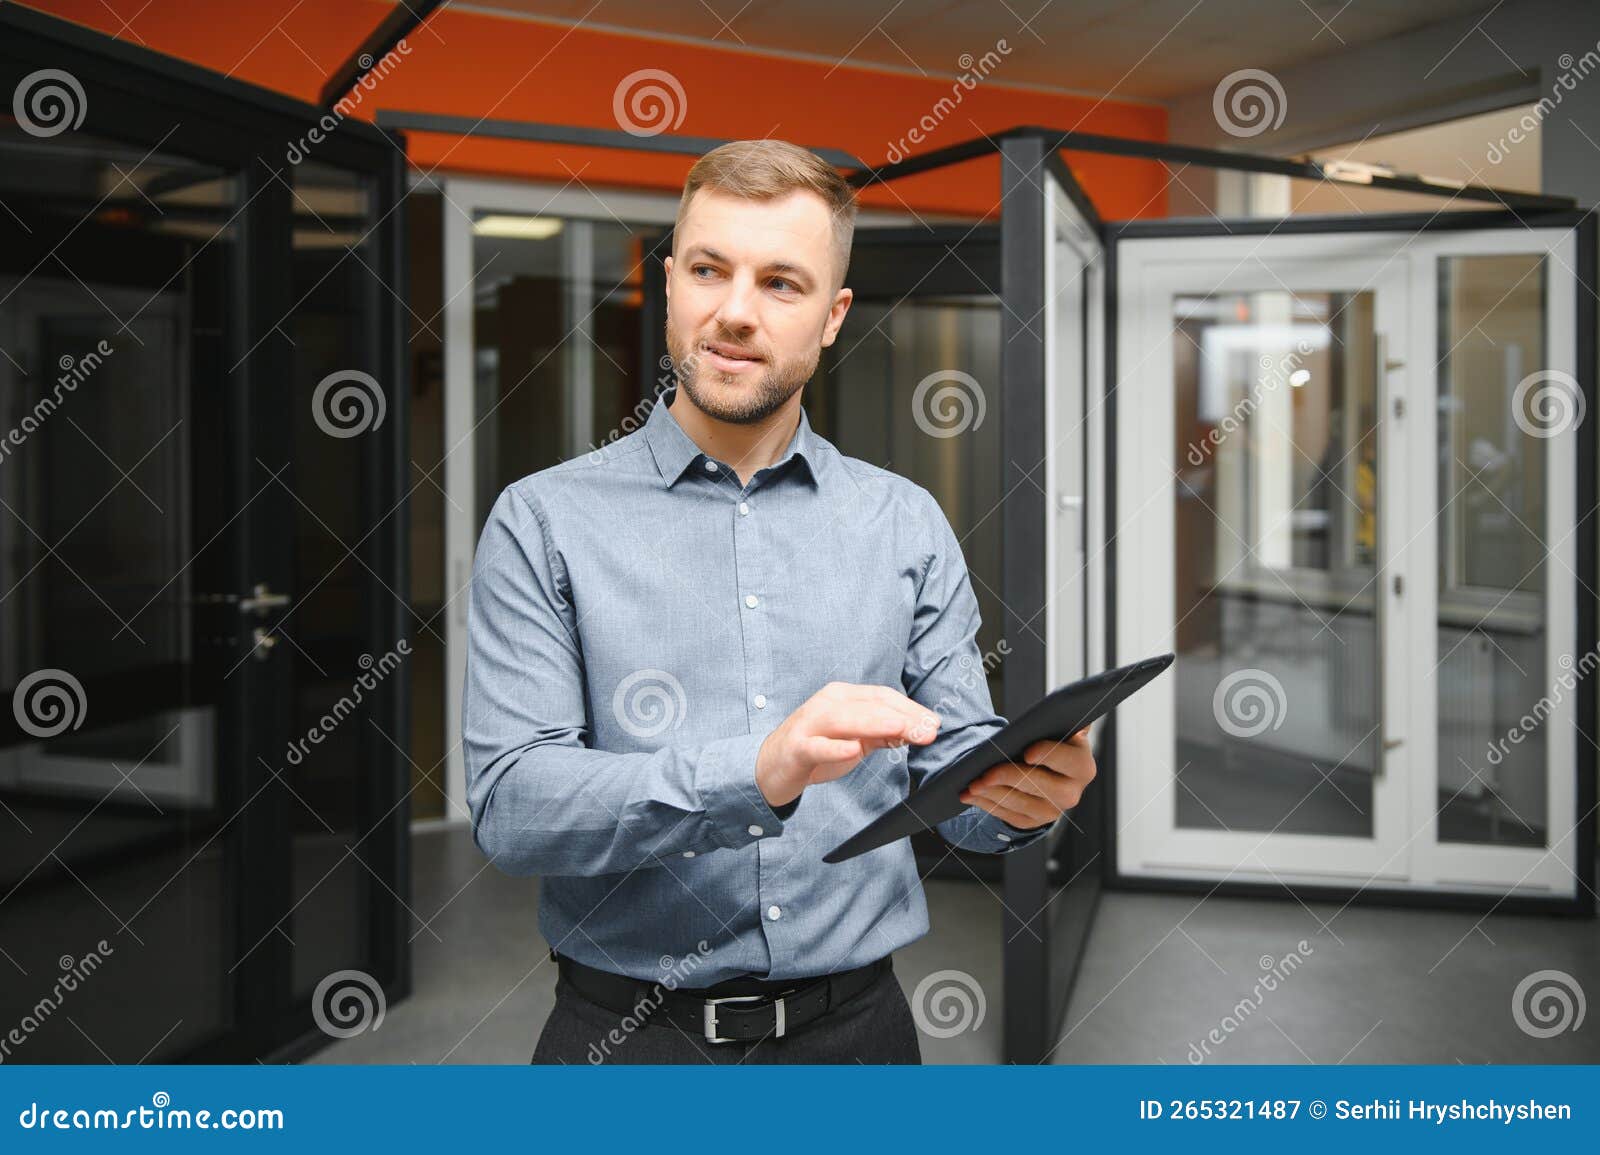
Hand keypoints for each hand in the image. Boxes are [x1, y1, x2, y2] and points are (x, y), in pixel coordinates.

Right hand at [756, 683, 940, 807]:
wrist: (771, 767)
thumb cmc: (816, 749)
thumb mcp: (856, 739)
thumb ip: (884, 733)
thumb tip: (919, 730)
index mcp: (843, 697)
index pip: (883, 696)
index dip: (911, 708)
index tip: (934, 723)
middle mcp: (827, 704)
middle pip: (870, 705)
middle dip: (903, 717)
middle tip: (928, 731)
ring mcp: (810, 724)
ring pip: (846, 719)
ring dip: (876, 723)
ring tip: (902, 729)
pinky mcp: (797, 747)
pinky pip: (818, 746)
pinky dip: (836, 747)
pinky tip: (854, 750)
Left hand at [958, 727, 1095, 828]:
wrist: (1045, 772)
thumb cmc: (1048, 744)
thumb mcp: (1058, 730)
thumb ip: (1063, 717)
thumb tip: (1070, 699)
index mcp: (1082, 765)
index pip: (1067, 760)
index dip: (1048, 755)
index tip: (1027, 752)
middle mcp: (1072, 793)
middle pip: (1039, 785)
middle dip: (1008, 778)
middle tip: (983, 774)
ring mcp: (1053, 810)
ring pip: (1019, 803)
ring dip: (991, 793)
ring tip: (970, 784)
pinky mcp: (1033, 821)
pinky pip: (1008, 815)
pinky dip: (988, 804)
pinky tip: (971, 795)